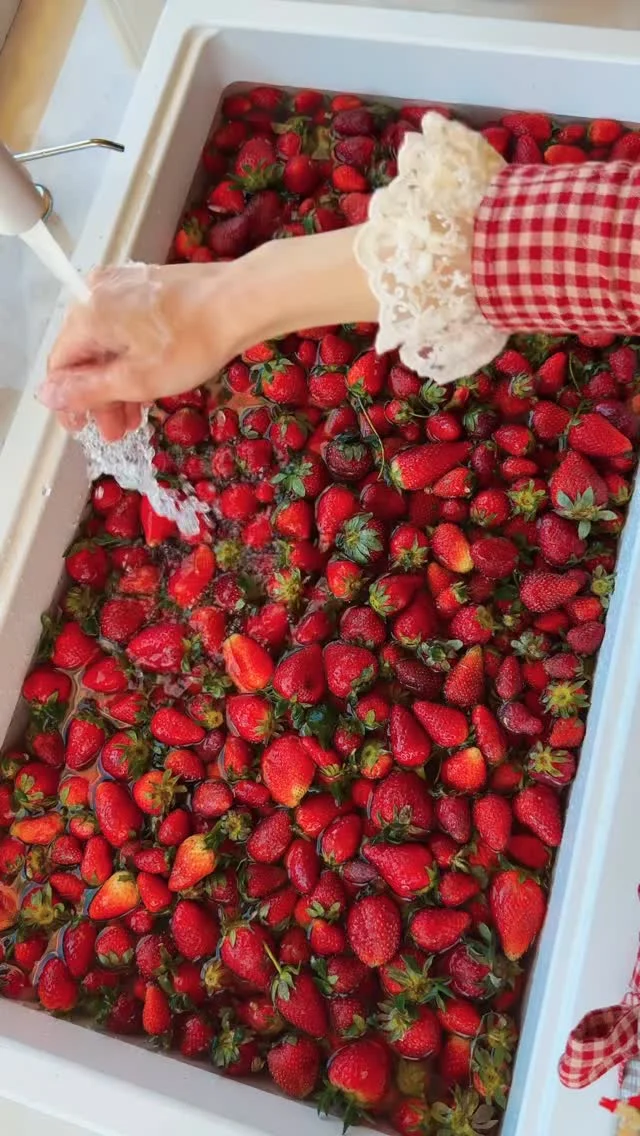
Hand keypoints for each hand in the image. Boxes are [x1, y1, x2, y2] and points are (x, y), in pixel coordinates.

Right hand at [39, 261, 251, 440]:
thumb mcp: (137, 379)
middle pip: (85, 354)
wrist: (239, 301)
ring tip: (136, 415)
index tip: (84, 430)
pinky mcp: (144, 286)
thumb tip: (47, 396)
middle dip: (100, 397)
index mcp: (86, 315)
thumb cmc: (190, 343)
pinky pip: (125, 327)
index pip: (61, 365)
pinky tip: (148, 382)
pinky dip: (132, 358)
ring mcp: (120, 286)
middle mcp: (95, 293)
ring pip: (107, 342)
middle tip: (117, 431)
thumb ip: (89, 391)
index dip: (71, 403)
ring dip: (118, 382)